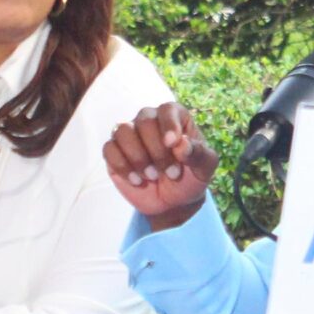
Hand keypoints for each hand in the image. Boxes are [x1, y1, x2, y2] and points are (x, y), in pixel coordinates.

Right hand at [103, 103, 218, 229]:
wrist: (173, 203)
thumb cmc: (190, 179)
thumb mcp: (204, 169)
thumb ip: (198, 154)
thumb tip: (181, 144)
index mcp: (175, 118)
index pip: (167, 109)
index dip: (169, 125)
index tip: (172, 144)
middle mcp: (150, 120)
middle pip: (144, 120)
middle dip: (157, 150)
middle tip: (171, 174)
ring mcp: (130, 135)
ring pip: (122, 131)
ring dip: (138, 157)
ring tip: (152, 176)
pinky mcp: (114, 152)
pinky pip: (109, 149)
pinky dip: (122, 166)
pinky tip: (137, 180)